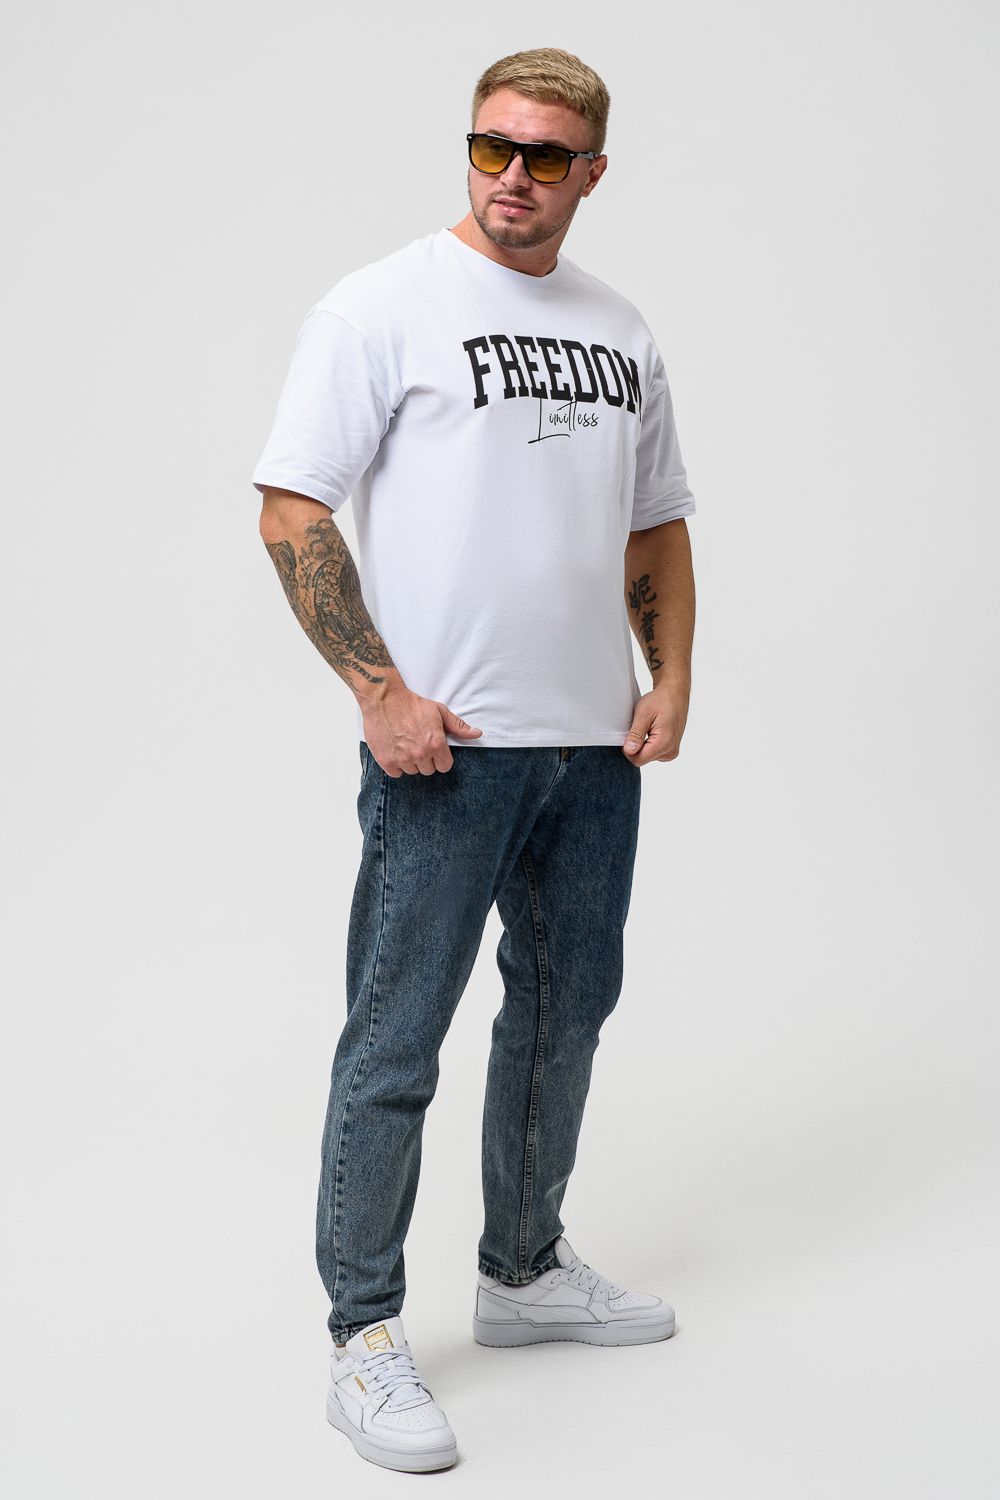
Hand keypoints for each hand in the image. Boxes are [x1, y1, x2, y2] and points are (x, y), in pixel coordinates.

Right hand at [363, 683, 482, 775]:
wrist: (384, 699)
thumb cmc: (412, 704)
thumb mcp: (439, 711)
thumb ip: (458, 726)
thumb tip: (476, 733)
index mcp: (436, 744)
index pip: (444, 766)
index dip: (440, 759)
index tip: (434, 751)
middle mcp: (420, 754)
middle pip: (428, 770)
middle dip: (425, 760)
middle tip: (417, 744)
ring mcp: (402, 759)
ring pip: (412, 771)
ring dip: (410, 762)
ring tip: (405, 745)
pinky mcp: (386, 760)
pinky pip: (396, 773)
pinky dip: (395, 765)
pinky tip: (395, 750)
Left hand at [622, 678, 689, 765]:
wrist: (675, 694)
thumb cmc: (661, 700)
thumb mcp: (643, 714)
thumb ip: (636, 734)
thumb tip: (629, 750)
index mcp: (664, 743)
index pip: (638, 759)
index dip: (628, 749)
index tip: (628, 733)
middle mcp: (671, 751)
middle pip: (642, 759)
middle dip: (635, 745)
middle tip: (639, 727)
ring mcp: (672, 751)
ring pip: (647, 757)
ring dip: (642, 744)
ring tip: (647, 727)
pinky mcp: (671, 749)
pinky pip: (653, 753)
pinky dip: (648, 744)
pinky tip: (652, 731)